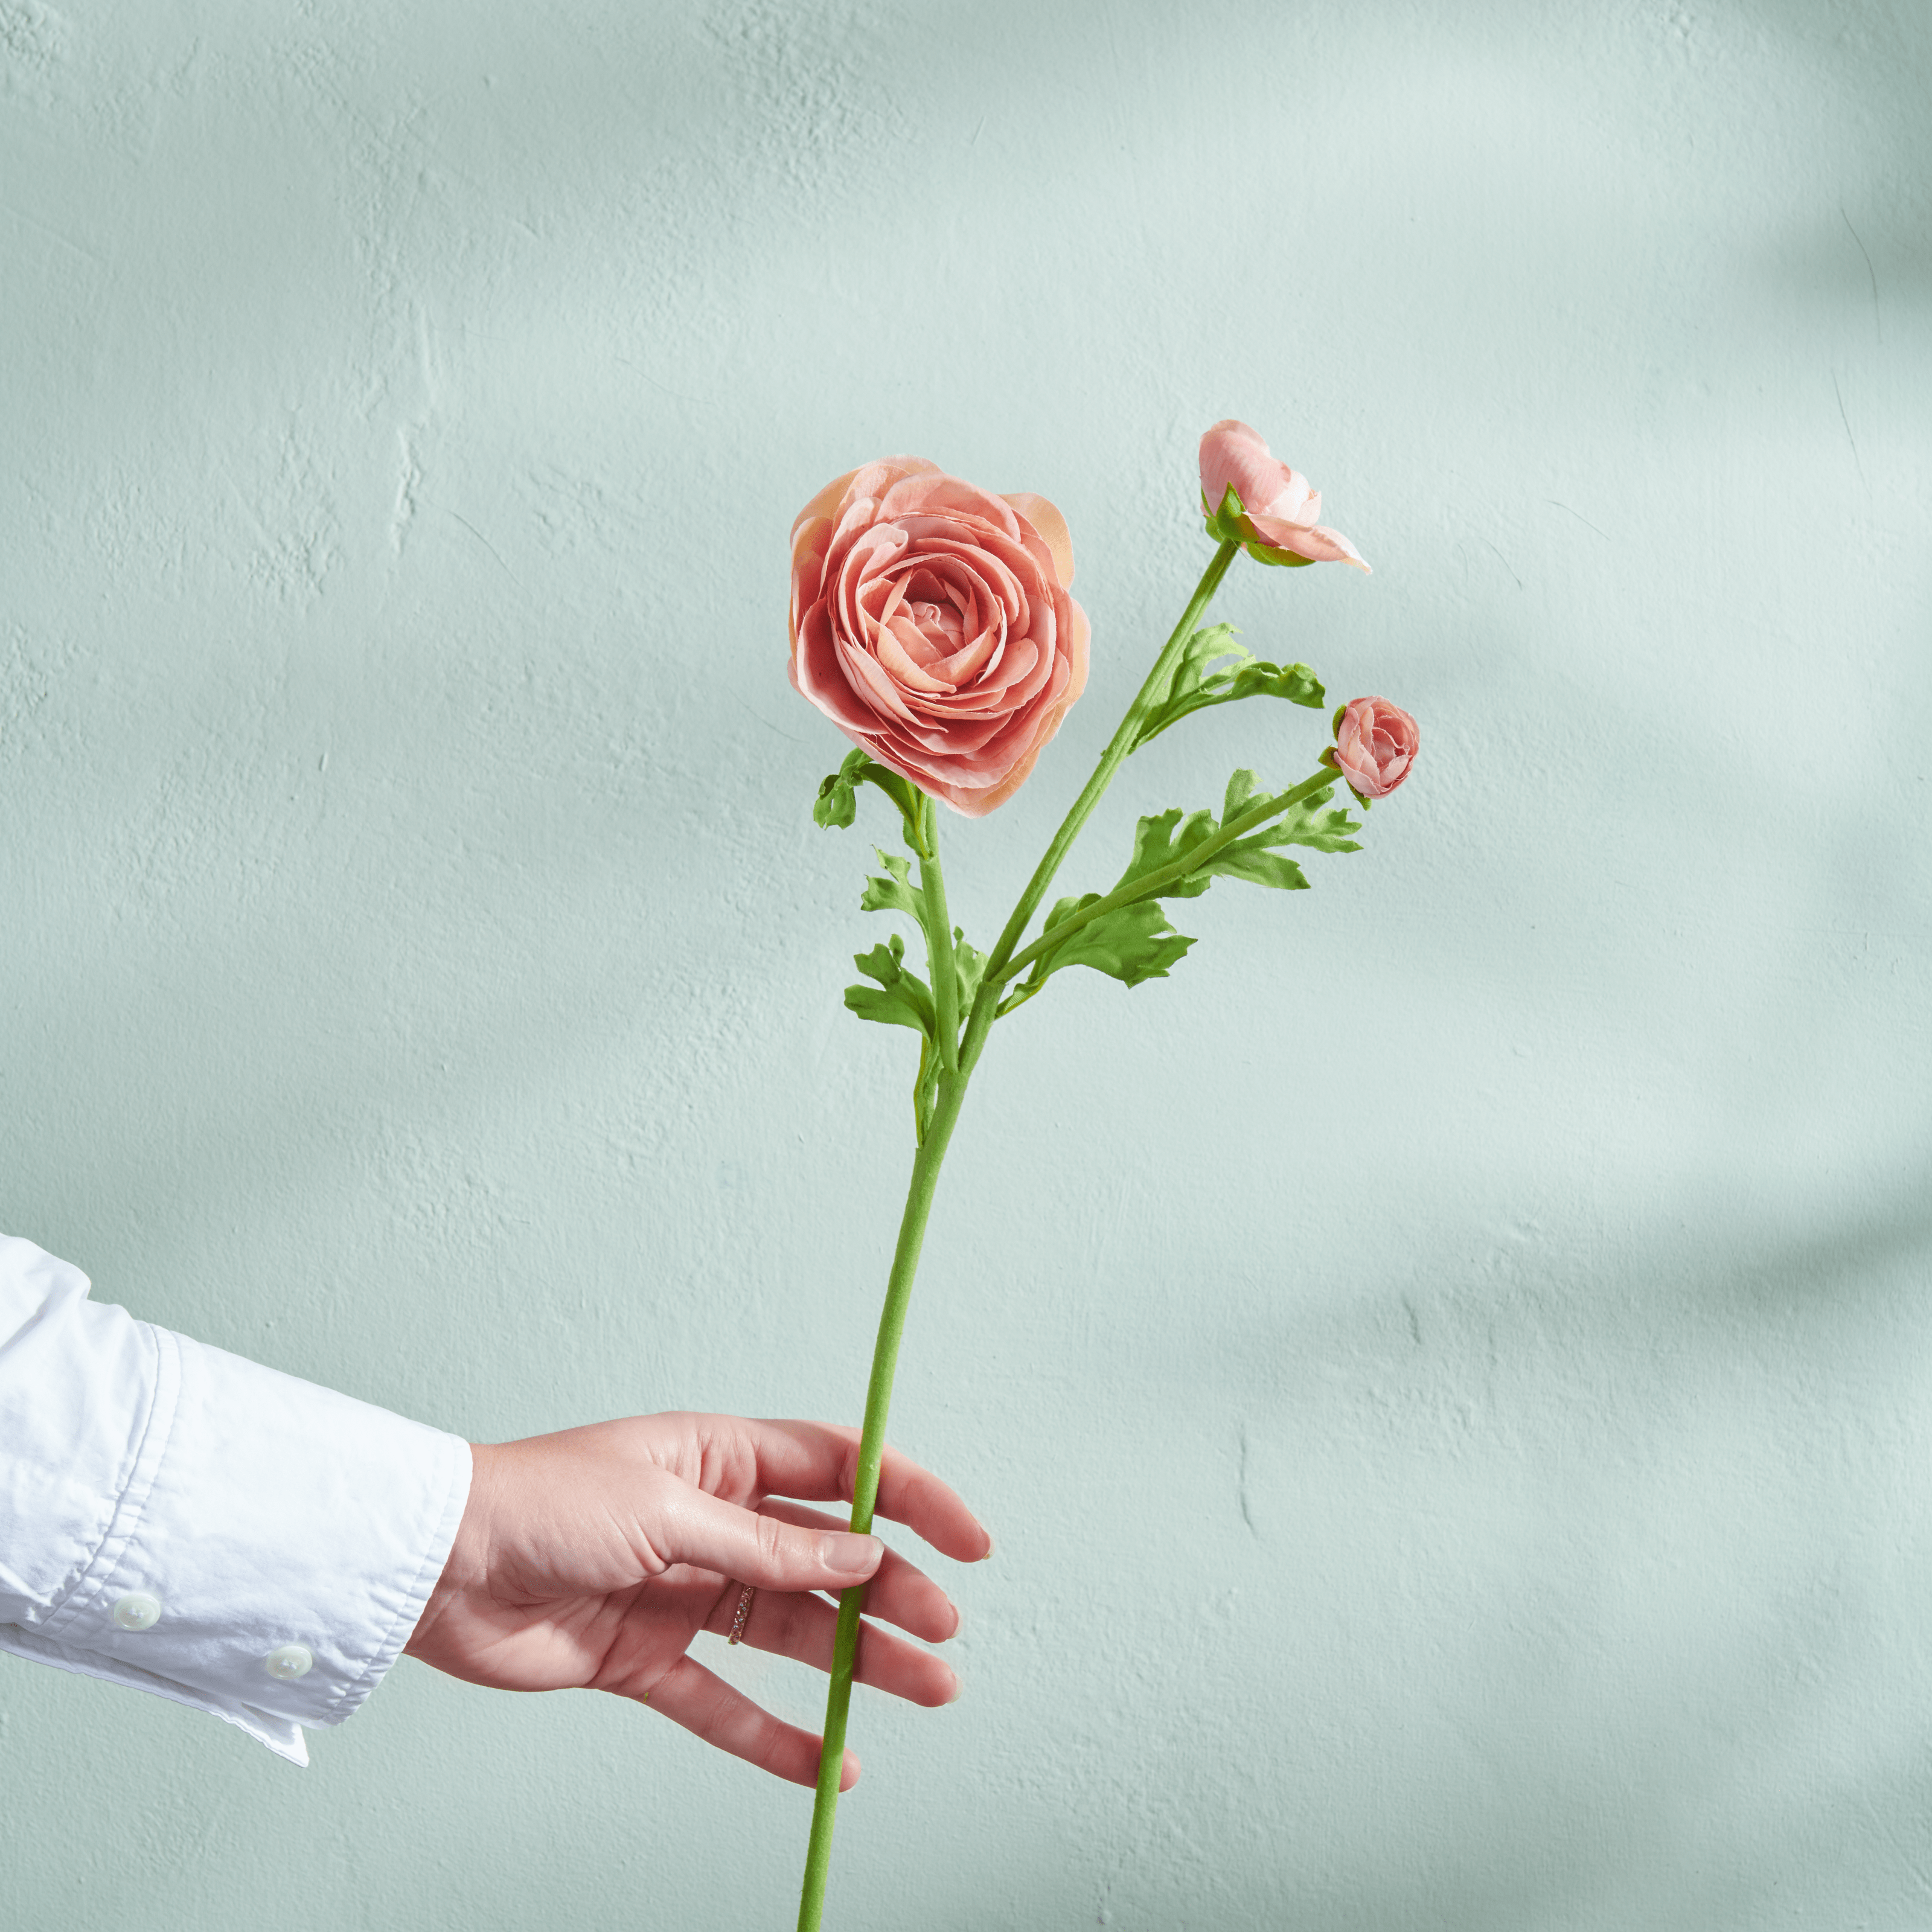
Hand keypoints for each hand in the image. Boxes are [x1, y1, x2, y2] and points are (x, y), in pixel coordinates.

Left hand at [402, 1413, 991, 1787]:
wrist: (435, 1566)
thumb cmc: (540, 1503)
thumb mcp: (668, 1511)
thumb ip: (767, 1548)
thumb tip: (860, 1562)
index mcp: (719, 1459)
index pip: (839, 1473)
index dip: (910, 1501)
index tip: (969, 1540)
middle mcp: (711, 1523)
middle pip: (826, 1561)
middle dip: (892, 1597)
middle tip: (943, 1641)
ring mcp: (681, 1593)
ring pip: (789, 1632)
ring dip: (854, 1664)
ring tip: (922, 1694)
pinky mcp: (644, 1658)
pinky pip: (722, 1702)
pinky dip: (774, 1734)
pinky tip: (828, 1762)